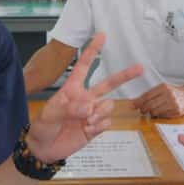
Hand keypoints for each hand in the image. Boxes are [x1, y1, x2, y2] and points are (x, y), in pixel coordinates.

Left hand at [25, 33, 142, 162]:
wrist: (43, 149)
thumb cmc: (43, 126)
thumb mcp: (50, 114)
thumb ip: (69, 109)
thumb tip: (89, 108)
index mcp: (72, 88)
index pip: (84, 65)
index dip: (92, 50)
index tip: (101, 35)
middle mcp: (85, 98)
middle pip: (108, 84)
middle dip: (124, 75)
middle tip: (140, 67)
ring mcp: (92, 113)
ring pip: (109, 105)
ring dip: (100, 112)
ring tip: (87, 121)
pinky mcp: (95, 128)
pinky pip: (106, 122)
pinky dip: (99, 126)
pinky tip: (87, 130)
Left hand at [132, 83, 183, 117]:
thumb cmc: (174, 92)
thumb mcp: (162, 89)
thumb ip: (151, 94)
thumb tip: (136, 101)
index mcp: (164, 87)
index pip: (147, 95)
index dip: (139, 101)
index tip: (134, 104)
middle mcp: (169, 95)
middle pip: (150, 104)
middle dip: (143, 108)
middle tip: (141, 110)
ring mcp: (173, 104)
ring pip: (155, 111)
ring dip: (150, 113)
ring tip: (149, 111)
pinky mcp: (176, 112)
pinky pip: (162, 116)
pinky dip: (158, 115)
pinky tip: (158, 113)